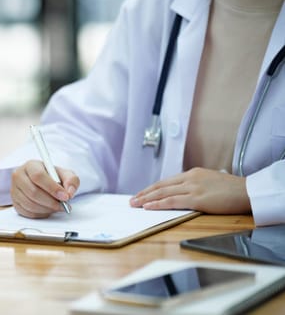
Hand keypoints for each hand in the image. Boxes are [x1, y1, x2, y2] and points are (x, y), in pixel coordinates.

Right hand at [10, 160, 78, 217]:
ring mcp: (14, 190)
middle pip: (33, 192)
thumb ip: (71, 180)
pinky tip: (48, 210)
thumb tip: (69, 192)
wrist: (43, 182)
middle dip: (51, 202)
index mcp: (30, 165)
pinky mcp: (14, 202)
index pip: (38, 176)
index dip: (52, 188)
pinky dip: (40, 214)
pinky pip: (27, 212)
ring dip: (47, 209)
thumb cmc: (53, 177)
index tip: (65, 196)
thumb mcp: (65, 174)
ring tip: (57, 207)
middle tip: (63, 206)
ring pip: (30, 204)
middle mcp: (19, 176)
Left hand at [129, 168, 250, 213]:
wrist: (247, 191)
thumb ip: (194, 186)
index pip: (166, 181)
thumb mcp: (209, 182)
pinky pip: (172, 201)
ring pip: (163, 193)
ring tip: (134, 204)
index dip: (151, 189)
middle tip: (131, 200)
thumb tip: (183, 193)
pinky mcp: (197, 198)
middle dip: (144, 194)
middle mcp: (189, 178)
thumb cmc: (231, 189)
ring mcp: (192, 188)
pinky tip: (148, 206)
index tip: (141, 194)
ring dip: (146, 199)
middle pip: (160, 186)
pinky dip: (158, 204)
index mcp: (192, 173)